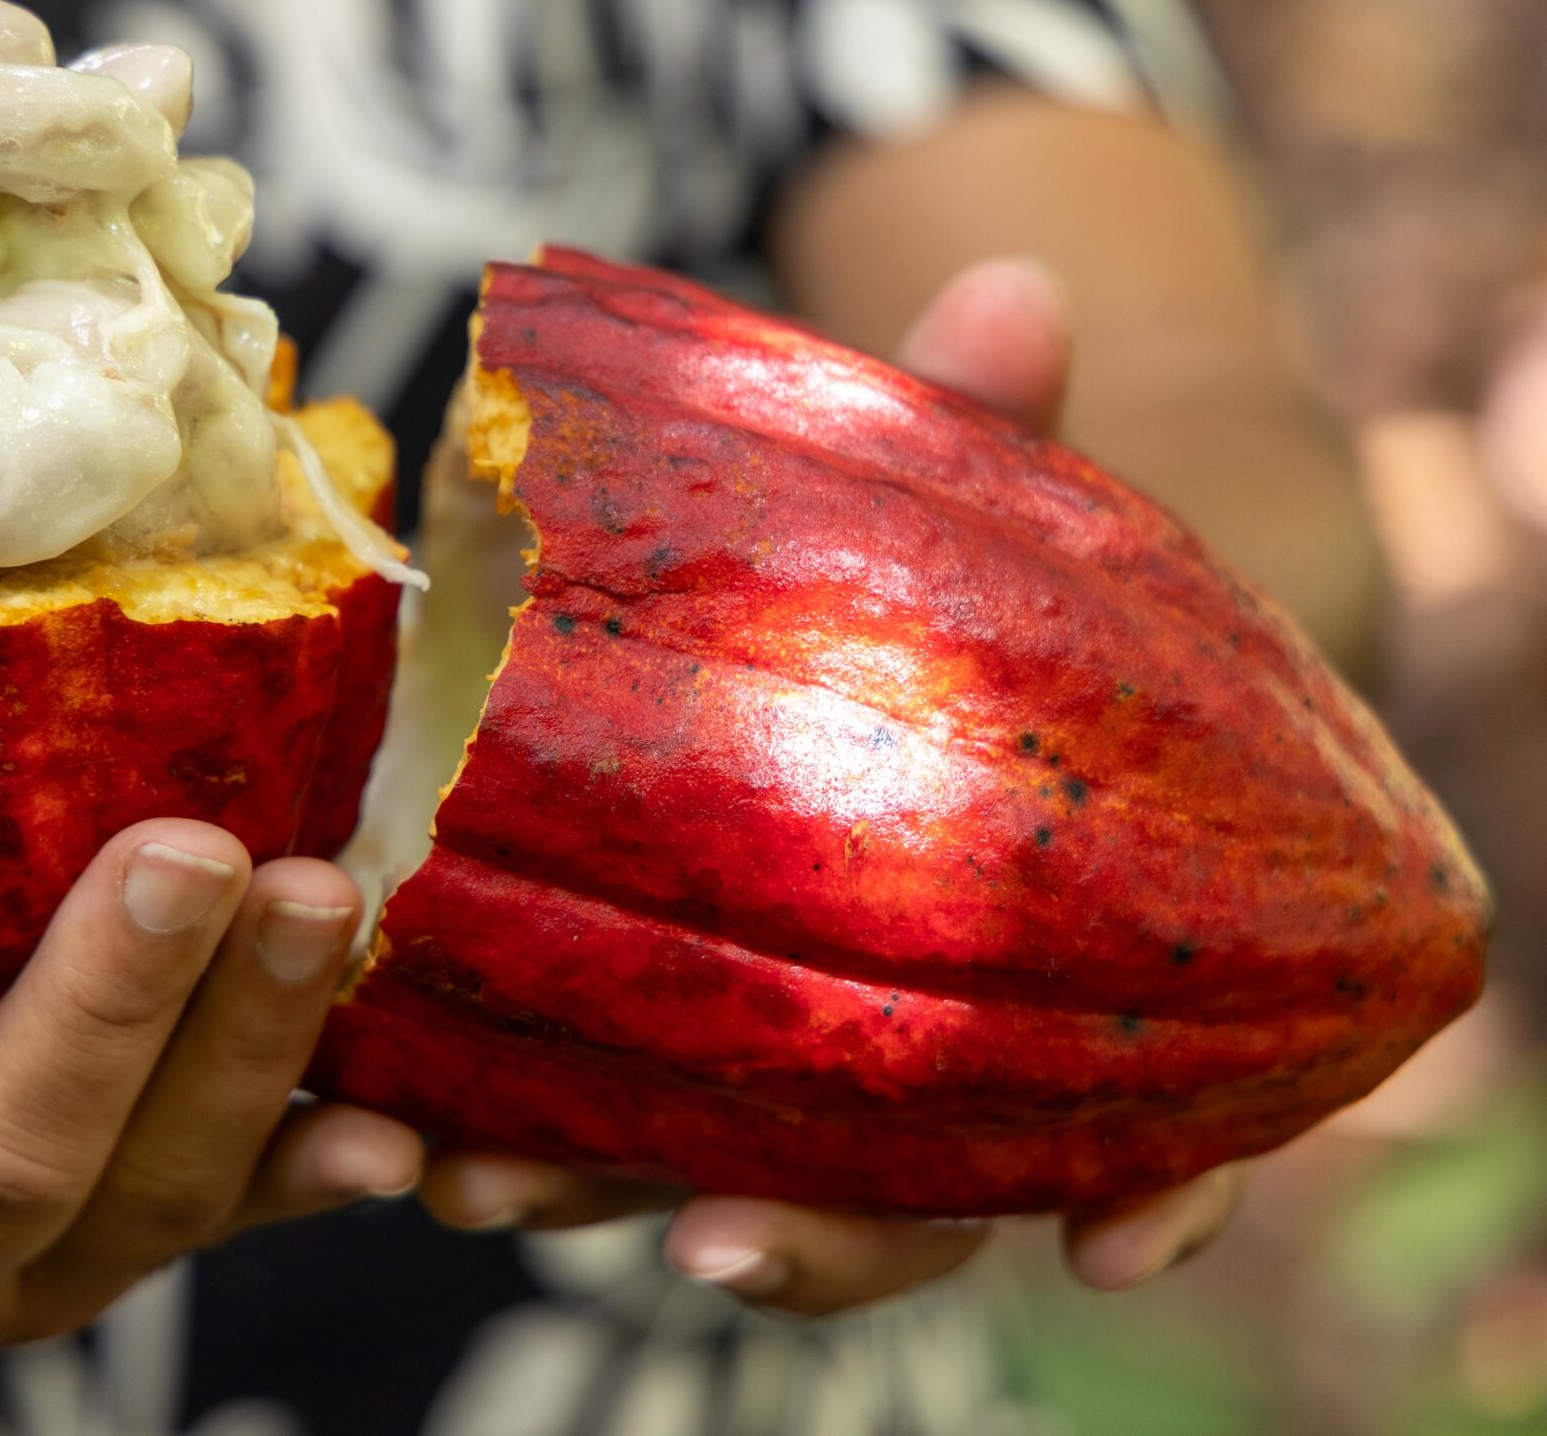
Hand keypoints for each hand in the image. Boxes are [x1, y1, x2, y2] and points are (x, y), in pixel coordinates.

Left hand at [417, 258, 1247, 1313]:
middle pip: (900, 1202)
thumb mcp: (954, 508)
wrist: (816, 607)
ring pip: (705, 1177)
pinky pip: (563, 1102)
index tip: (1114, 1255)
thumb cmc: (930, 584)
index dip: (1158, 1199)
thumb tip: (1006, 291)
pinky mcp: (619, 1013)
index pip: (1142, 1126)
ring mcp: (762, 1048)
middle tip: (707, 1237)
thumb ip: (982, 432)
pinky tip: (387, 1115)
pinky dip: (494, 1126)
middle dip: (814, 1242)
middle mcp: (910, 1043)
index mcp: (1044, 961)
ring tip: (470, 1182)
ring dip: (597, 1198)